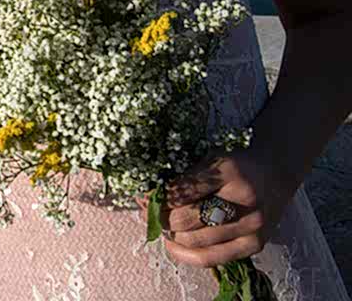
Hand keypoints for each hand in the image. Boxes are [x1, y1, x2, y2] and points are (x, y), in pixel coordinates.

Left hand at [159, 147, 293, 268]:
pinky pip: (212, 258)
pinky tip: (171, 245)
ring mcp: (252, 227)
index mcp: (230, 173)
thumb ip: (185, 179)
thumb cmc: (236, 166)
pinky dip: (185, 254)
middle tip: (147, 213)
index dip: (157, 198)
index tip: (143, 198)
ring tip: (159, 226)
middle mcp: (244, 203)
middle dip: (160, 217)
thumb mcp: (211, 160)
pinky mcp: (254, 245)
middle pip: (187, 219)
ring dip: (170, 235)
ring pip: (196, 241)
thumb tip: (150, 198)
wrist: (275, 174)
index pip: (182, 192)